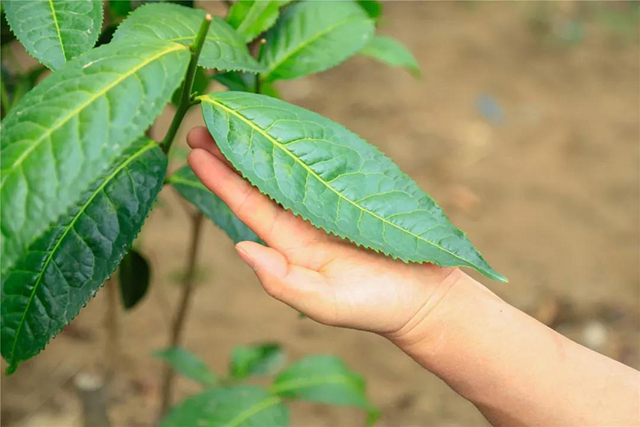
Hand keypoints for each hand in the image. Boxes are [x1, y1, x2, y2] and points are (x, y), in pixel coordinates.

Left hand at [187, 127, 462, 337]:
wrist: (423, 298)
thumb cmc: (375, 306)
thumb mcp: (325, 303)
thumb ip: (282, 281)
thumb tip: (241, 248)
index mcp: (290, 245)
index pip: (248, 206)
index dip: (220, 179)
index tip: (194, 151)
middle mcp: (303, 222)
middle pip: (260, 181)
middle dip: (230, 153)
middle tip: (201, 122)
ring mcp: (328, 206)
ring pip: (288, 168)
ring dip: (262, 143)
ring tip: (235, 115)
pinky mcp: (353, 195)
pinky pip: (324, 166)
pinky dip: (304, 146)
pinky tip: (288, 126)